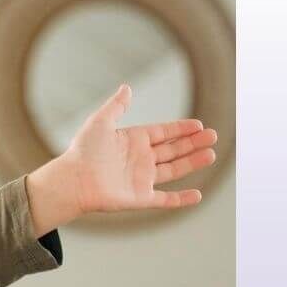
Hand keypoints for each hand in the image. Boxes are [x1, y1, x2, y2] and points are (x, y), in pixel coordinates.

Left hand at [25, 84, 217, 234]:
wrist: (73, 181)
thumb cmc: (83, 151)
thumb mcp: (100, 122)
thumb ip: (116, 106)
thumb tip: (127, 87)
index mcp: (132, 140)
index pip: (163, 132)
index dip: (180, 129)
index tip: (199, 125)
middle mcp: (139, 159)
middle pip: (173, 150)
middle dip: (193, 143)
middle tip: (213, 136)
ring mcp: (141, 179)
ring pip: (174, 170)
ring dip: (193, 163)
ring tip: (211, 154)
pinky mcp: (140, 198)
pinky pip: (165, 199)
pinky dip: (182, 199)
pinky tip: (197, 195)